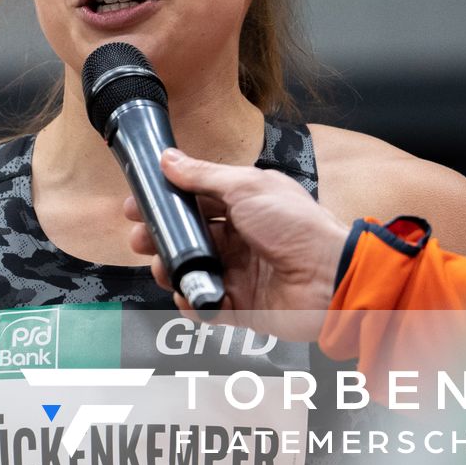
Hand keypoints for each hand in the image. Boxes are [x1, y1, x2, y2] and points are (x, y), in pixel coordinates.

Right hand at [125, 147, 347, 323]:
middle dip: (159, 239)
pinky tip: (190, 295)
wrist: (328, 279)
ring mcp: (239, 273)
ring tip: (164, 269)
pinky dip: (192, 303)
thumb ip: (203, 176)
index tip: (137, 207)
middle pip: (187, 238)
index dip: (165, 203)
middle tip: (140, 240)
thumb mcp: (247, 187)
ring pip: (190, 272)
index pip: (194, 202)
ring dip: (170, 270)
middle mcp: (240, 239)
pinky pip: (205, 305)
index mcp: (244, 206)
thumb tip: (168, 159)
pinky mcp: (240, 306)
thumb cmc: (297, 227)